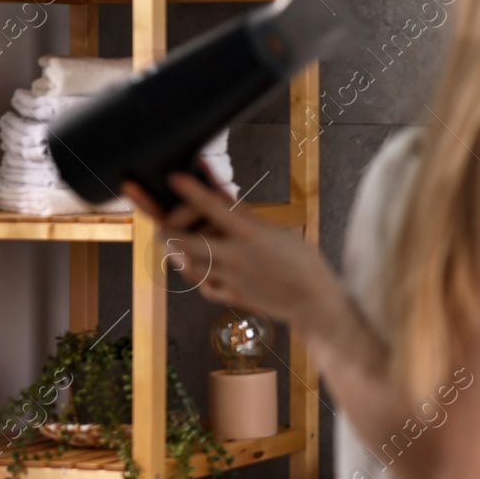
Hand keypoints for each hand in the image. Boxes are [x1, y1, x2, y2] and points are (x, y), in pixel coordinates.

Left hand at [121, 171, 339, 332]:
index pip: (212, 207)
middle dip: (166, 228)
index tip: (175, 178)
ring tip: (184, 242)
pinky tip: (205, 266)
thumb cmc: (302, 261)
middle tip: (167, 222)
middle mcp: (233, 256)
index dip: (191, 191)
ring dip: (179, 250)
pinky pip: (202, 284)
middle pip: (181, 241)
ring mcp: (228, 279)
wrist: (313, 300)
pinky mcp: (228, 296)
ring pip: (185, 263)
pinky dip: (198, 272)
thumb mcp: (278, 231)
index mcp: (249, 234)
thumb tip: (220, 197)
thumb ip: (246, 216)